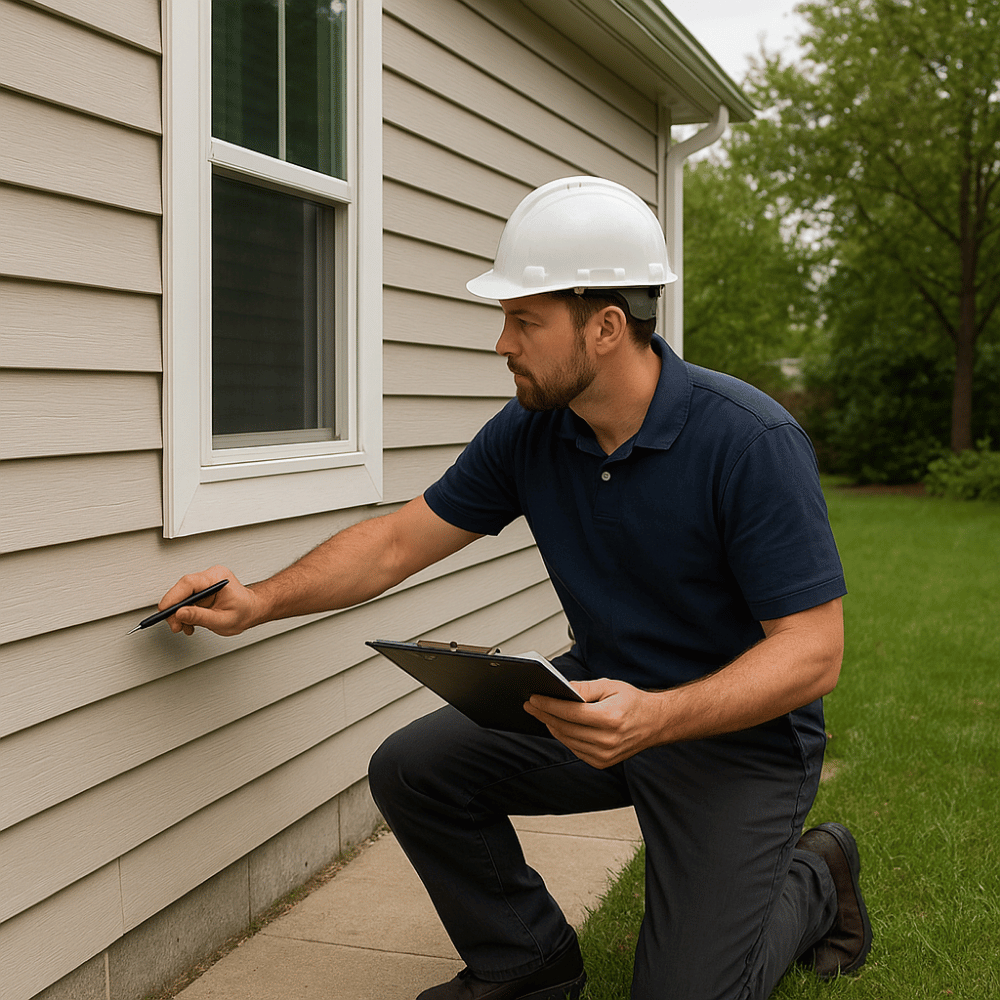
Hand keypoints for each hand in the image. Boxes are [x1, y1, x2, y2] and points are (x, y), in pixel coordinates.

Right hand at [158, 566, 258, 636]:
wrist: (251, 611)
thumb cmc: (244, 612)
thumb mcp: (222, 620)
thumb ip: (200, 617)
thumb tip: (179, 614)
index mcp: (217, 578)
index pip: (188, 583)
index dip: (173, 597)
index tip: (165, 611)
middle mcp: (209, 576)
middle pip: (182, 590)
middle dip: (175, 610)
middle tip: (175, 626)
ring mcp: (204, 582)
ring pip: (181, 596)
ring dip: (179, 614)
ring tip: (185, 627)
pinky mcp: (201, 590)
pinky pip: (186, 599)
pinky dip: (184, 613)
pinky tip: (189, 623)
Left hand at [524, 678, 666, 768]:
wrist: (655, 723)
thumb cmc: (634, 703)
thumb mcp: (610, 686)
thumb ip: (584, 688)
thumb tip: (562, 688)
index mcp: (610, 719)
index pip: (570, 712)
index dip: (548, 705)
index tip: (533, 698)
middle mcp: (607, 740)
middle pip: (565, 727)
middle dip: (544, 714)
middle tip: (531, 704)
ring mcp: (605, 755)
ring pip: (567, 740)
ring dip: (551, 726)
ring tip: (540, 713)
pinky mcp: (602, 762)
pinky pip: (575, 749)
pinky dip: (564, 736)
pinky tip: (557, 725)